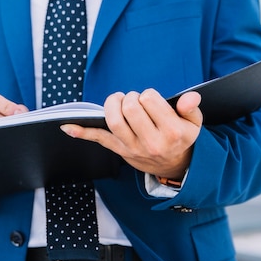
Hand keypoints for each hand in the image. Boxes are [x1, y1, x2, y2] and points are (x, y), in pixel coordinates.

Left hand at [61, 89, 202, 179]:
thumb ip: (191, 107)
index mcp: (171, 133)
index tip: (152, 100)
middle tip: (136, 99)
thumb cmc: (181, 136)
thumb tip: (190, 97)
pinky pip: (98, 139)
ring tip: (120, 101)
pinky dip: (81, 132)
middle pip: (129, 109)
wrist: (174, 165)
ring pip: (113, 121)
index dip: (148, 95)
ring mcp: (132, 148)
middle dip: (130, 97)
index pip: (150, 100)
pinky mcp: (119, 150)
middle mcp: (150, 142)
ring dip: (112, 104)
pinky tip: (66, 126)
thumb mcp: (193, 123)